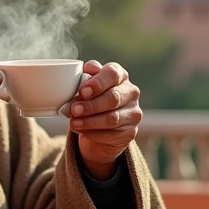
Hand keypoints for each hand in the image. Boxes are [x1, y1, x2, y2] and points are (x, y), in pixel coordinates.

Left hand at [62, 61, 141, 180]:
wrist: (99, 125)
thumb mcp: (85, 86)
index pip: (112, 74)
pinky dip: (94, 134)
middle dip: (91, 105)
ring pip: (112, 118)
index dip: (98, 82)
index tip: (83, 91)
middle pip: (113, 98)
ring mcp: (133, 113)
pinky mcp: (131, 132)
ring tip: (74, 123)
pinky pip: (112, 135)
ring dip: (90, 121)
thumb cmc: (91, 99)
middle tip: (74, 110)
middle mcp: (131, 92)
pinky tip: (83, 132)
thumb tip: (81, 77)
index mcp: (120, 75)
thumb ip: (83, 79)